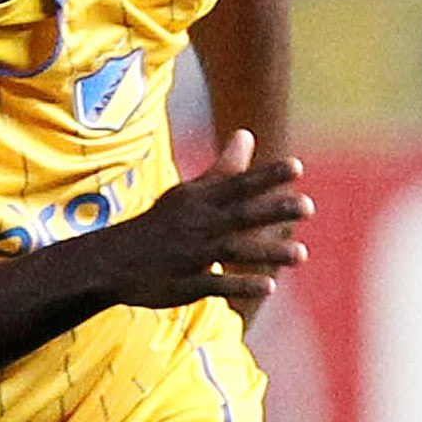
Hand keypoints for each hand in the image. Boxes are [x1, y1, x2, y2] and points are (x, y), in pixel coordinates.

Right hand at [96, 129, 310, 308]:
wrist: (112, 260)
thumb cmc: (161, 223)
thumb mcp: (189, 193)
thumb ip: (224, 168)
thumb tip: (248, 135)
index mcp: (199, 201)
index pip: (238, 185)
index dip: (267, 176)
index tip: (297, 167)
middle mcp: (198, 225)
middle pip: (240, 215)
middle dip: (273, 210)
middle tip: (309, 206)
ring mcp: (191, 255)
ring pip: (233, 251)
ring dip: (267, 253)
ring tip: (302, 254)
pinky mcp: (186, 284)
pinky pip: (216, 285)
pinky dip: (240, 285)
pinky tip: (269, 286)